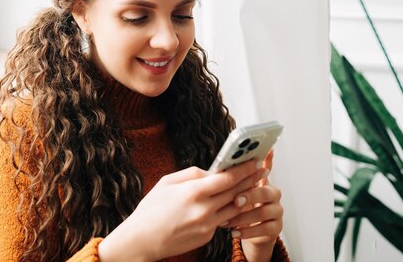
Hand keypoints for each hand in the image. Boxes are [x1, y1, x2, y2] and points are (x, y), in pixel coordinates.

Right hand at [99, 159, 265, 261]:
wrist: (142, 240)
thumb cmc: (151, 209)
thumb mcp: (167, 182)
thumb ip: (192, 174)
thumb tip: (211, 171)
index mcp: (193, 192)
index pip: (227, 178)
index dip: (244, 169)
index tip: (255, 161)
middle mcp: (203, 209)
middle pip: (236, 192)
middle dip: (250, 180)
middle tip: (261, 171)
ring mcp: (207, 225)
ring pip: (234, 208)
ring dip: (245, 196)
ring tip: (252, 186)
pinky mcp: (207, 237)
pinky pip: (222, 220)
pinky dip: (228, 211)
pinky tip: (232, 204)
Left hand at [225, 150, 283, 261]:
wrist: (250, 231)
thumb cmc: (242, 207)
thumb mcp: (238, 190)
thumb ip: (235, 178)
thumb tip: (223, 166)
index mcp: (264, 182)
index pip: (265, 170)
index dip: (262, 164)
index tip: (252, 164)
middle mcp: (273, 195)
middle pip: (265, 192)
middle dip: (249, 196)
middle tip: (235, 201)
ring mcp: (277, 211)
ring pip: (263, 212)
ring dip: (243, 217)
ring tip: (227, 221)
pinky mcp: (276, 228)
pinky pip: (264, 229)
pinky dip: (247, 232)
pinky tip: (235, 232)